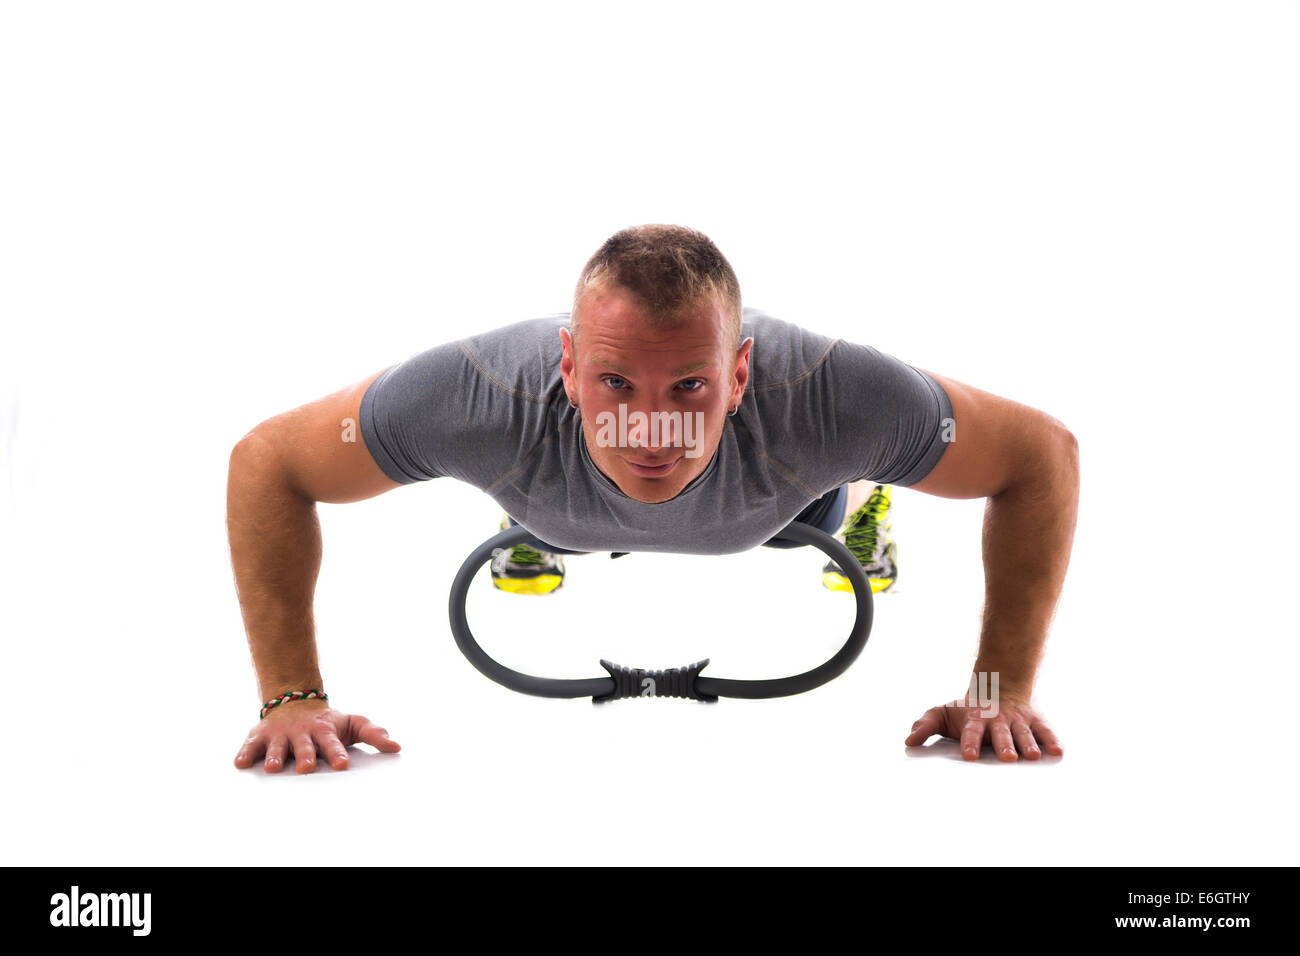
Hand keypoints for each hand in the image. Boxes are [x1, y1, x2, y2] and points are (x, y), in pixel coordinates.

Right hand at [233, 698, 400, 773]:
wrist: (296, 702)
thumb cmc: (328, 722)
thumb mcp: (353, 724)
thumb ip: (374, 734)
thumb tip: (397, 747)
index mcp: (325, 731)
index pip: (333, 743)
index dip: (337, 753)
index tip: (342, 764)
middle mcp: (302, 733)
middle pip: (304, 746)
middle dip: (305, 756)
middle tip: (306, 767)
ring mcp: (280, 735)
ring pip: (277, 747)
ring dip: (274, 756)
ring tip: (271, 768)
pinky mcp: (260, 737)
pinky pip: (250, 746)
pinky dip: (244, 753)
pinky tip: (239, 764)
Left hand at [904, 695, 1062, 760]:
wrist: (995, 687)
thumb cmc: (965, 710)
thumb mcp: (942, 713)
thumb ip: (925, 725)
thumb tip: (908, 741)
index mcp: (975, 719)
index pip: (971, 731)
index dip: (970, 742)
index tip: (969, 755)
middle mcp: (998, 720)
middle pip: (1000, 733)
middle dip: (1003, 745)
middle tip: (1006, 758)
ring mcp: (1017, 720)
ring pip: (1023, 733)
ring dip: (1027, 744)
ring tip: (1031, 756)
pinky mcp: (1034, 722)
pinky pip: (1044, 731)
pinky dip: (1051, 740)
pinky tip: (1057, 752)